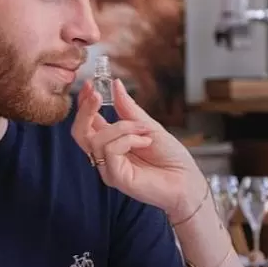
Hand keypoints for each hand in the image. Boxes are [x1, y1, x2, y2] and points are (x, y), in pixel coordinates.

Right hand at [71, 78, 206, 220]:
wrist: (187, 181)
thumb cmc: (171, 158)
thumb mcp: (148, 126)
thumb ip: (128, 109)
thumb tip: (115, 84)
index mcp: (112, 142)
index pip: (88, 122)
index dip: (84, 103)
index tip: (89, 84)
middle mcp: (106, 156)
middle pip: (79, 132)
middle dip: (86, 110)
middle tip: (96, 94)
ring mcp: (109, 168)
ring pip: (96, 140)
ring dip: (122, 127)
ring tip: (144, 131)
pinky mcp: (116, 178)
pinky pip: (110, 150)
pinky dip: (128, 140)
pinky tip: (146, 142)